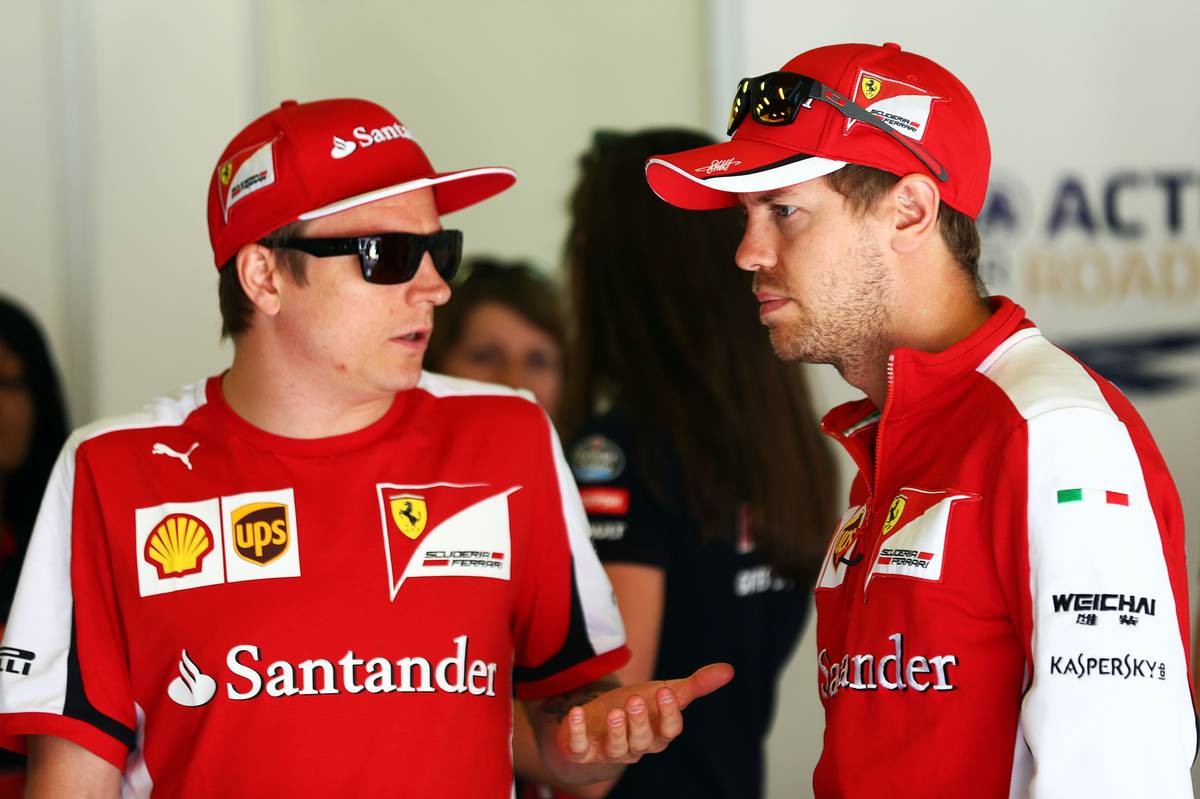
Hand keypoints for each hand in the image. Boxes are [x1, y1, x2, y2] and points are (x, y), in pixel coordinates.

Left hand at [556, 663, 732, 764]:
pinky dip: (577, 732)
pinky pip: (580, 747)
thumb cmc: (638, 709)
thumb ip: (695, 685)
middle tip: (636, 700)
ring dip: (617, 731)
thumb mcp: (664, 693)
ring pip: (618, 748)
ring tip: (616, 711)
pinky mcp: (582, 750)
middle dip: (641, 722)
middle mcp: (637, 746)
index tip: (666, 691)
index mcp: (658, 732)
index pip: (669, 729)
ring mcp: (609, 750)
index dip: (668, 713)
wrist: (600, 723)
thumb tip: (728, 670)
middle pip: (644, 741)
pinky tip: (576, 713)